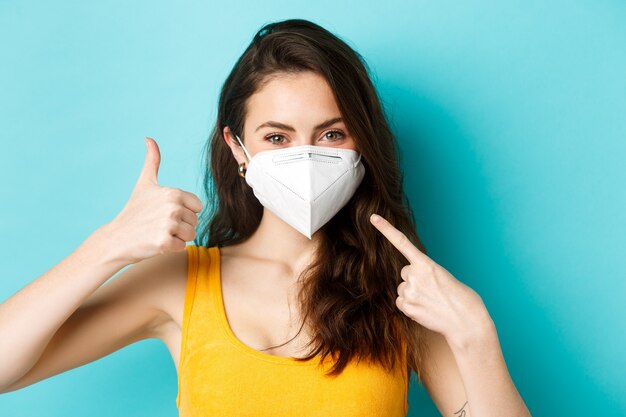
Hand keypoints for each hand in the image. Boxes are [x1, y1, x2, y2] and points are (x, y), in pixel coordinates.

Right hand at [107, 137, 203, 263]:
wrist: (116, 238)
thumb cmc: (133, 211)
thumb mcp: (144, 183)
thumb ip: (152, 161)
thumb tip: (149, 138)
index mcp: (173, 192)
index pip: (197, 207)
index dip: (184, 211)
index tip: (165, 212)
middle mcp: (173, 207)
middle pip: (195, 221)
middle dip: (180, 226)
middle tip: (159, 224)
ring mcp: (168, 224)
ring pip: (191, 235)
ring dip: (177, 237)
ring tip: (158, 232)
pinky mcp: (164, 242)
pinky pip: (182, 247)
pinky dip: (171, 247)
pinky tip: (156, 242)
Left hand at [369, 213, 492, 347]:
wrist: (466, 322)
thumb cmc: (461, 299)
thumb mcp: (444, 277)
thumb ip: (426, 274)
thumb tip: (412, 283)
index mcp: (426, 264)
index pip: (402, 242)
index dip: (386, 229)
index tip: (373, 217)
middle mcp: (414, 275)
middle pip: (405, 273)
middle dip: (415, 280)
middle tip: (433, 290)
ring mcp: (409, 292)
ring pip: (403, 289)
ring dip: (413, 294)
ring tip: (431, 301)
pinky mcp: (407, 307)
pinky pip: (401, 303)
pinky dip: (410, 306)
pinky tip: (425, 310)